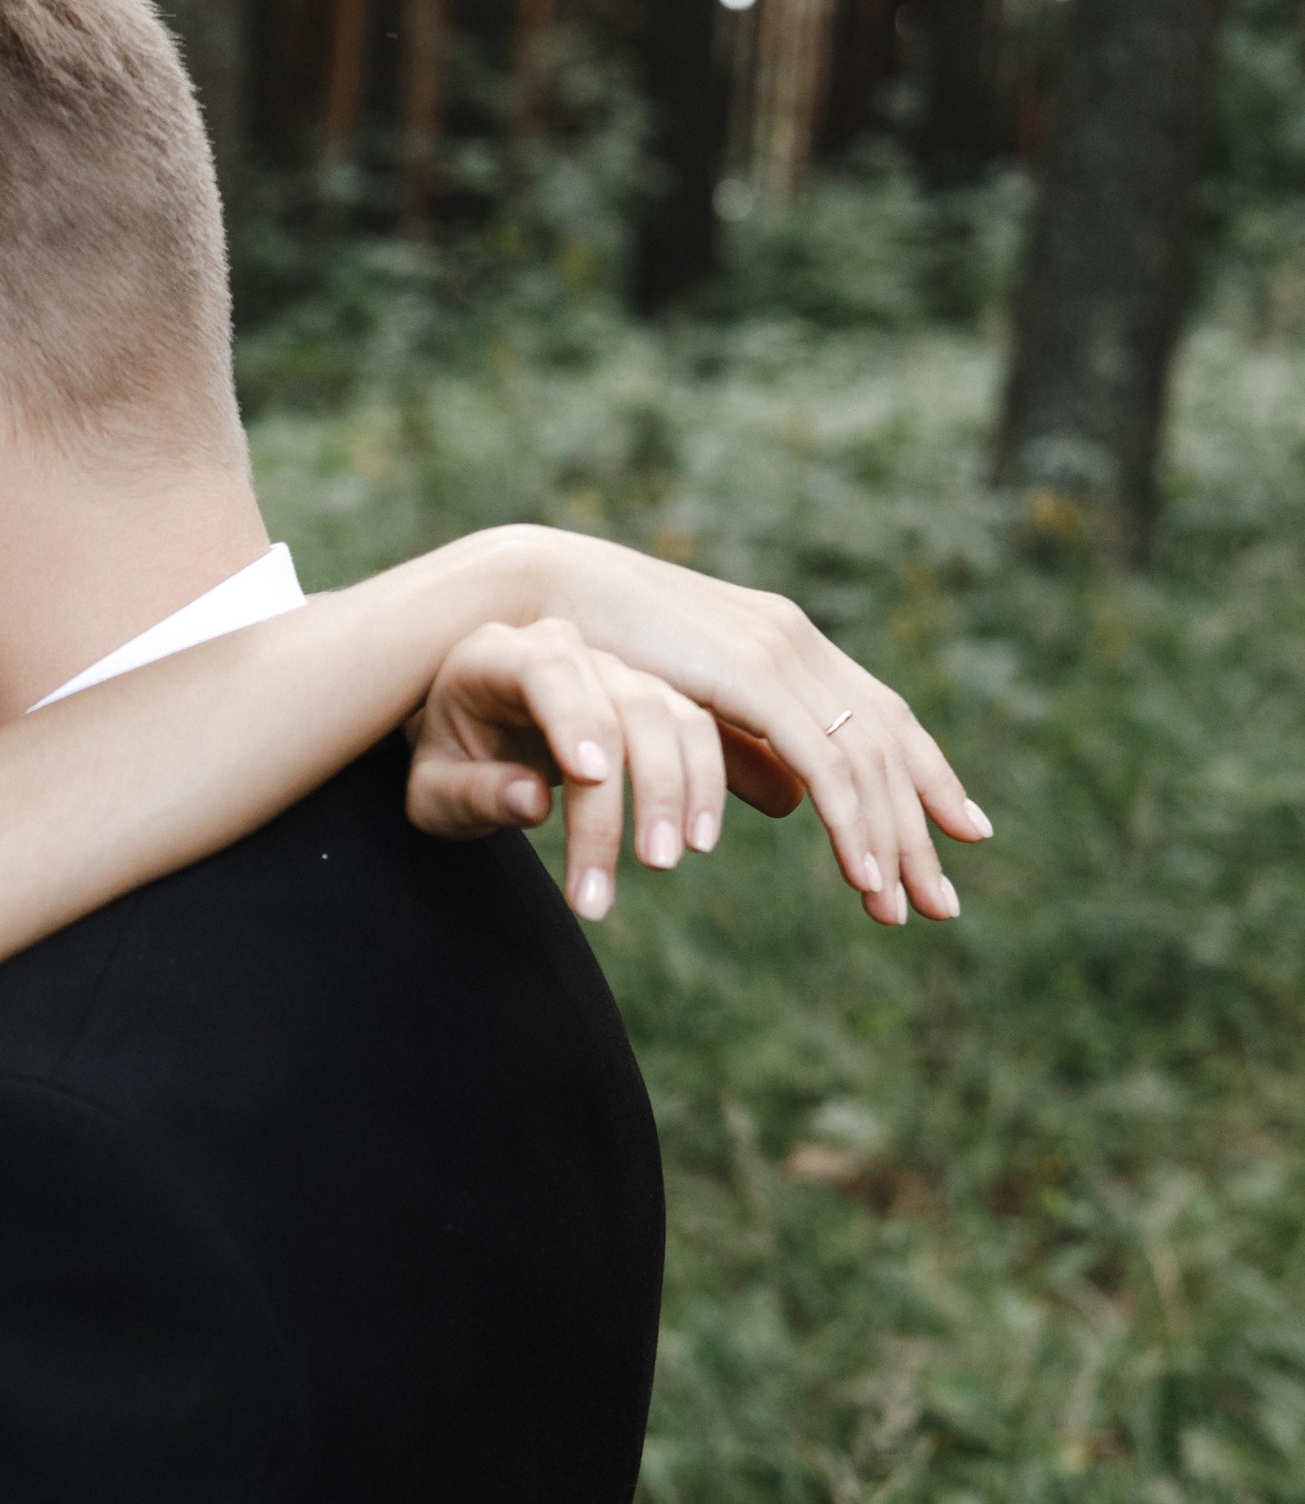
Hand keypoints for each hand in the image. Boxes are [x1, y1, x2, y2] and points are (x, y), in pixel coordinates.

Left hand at [402, 618, 726, 918]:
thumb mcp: (433, 792)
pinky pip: (693, 730)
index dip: (572, 719)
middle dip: (640, 786)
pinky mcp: (650, 698)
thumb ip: (472, 794)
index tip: (591, 777)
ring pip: (668, 716)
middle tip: (648, 862)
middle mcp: (563, 649)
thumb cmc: (448, 763)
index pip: (545, 672)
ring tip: (665, 861)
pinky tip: (698, 840)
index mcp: (495, 657)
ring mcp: (612, 669)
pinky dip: (703, 784)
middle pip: (619, 705)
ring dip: (679, 791)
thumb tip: (532, 802)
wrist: (472, 740)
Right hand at [457, 525, 991, 925]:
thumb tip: (796, 804)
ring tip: (897, 910)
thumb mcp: (687, 711)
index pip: (881, 717)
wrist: (538, 594)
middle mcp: (796, 644)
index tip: (964, 833)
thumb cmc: (595, 649)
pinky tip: (861, 875)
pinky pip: (820, 760)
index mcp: (786, 645)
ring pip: (864, 759)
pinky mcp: (751, 676)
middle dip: (921, 827)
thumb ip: (744, 752)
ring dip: (889, 841)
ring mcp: (778, 654)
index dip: (927, 776)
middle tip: (942, 905)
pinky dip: (849, 822)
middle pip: (887, 743)